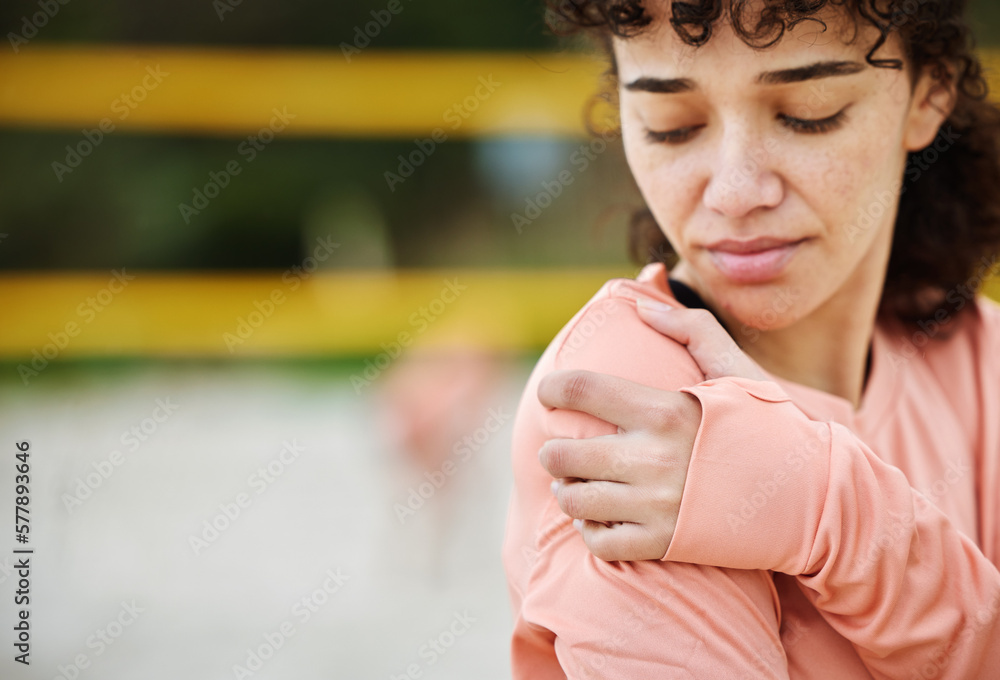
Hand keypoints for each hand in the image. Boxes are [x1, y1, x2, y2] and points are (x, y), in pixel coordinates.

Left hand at [537, 300, 766, 560]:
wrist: (816, 497)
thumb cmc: (773, 427)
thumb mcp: (738, 369)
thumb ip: (689, 328)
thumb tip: (642, 301)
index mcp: (665, 410)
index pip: (579, 390)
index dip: (551, 388)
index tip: (548, 393)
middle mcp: (653, 459)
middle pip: (561, 455)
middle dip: (552, 450)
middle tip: (561, 448)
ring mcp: (656, 507)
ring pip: (574, 502)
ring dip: (567, 490)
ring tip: (576, 483)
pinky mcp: (663, 545)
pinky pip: (598, 544)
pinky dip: (590, 530)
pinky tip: (600, 517)